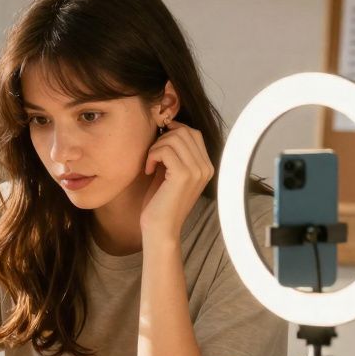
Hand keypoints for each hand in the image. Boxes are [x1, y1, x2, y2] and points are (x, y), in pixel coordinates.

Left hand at [140, 120, 213, 243]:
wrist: (160, 229)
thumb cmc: (161, 202)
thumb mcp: (170, 173)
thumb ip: (173, 153)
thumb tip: (167, 126)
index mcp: (206, 167)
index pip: (194, 133)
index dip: (173, 131)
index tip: (157, 143)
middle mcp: (206, 167)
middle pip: (185, 131)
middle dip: (163, 138)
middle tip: (152, 156)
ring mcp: (197, 171)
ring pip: (175, 138)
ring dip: (155, 147)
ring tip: (150, 164)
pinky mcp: (184, 175)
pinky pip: (166, 150)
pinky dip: (152, 156)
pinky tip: (147, 170)